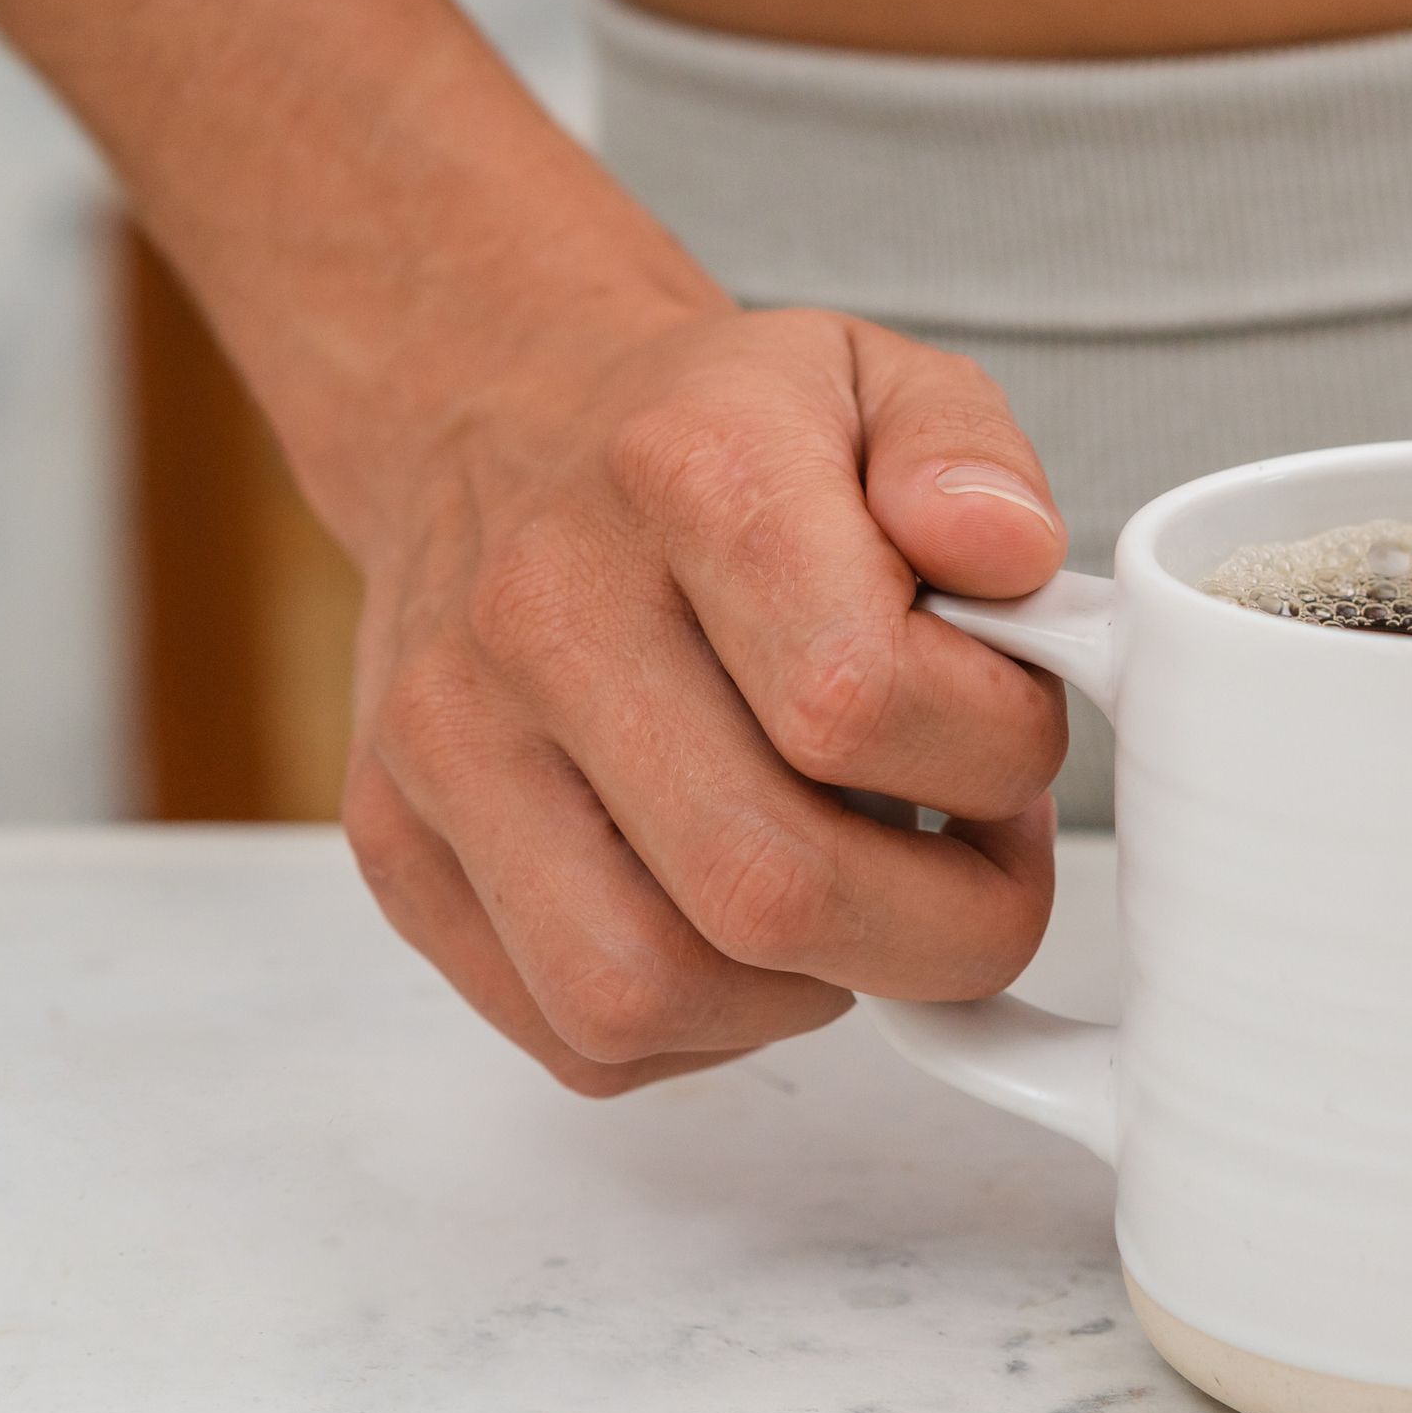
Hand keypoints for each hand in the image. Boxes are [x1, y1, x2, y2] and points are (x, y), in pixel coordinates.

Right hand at [337, 305, 1073, 1094]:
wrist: (496, 421)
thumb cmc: (714, 435)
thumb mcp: (880, 380)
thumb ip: (969, 455)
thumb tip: (1012, 555)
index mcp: (684, 472)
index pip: (858, 695)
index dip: (991, 757)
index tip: (1012, 735)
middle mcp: (538, 608)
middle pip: (762, 883)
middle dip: (940, 929)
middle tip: (979, 870)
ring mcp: (448, 742)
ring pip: (647, 991)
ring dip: (812, 989)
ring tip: (862, 895)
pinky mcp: (399, 847)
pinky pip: (575, 1032)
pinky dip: (705, 1022)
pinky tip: (750, 924)